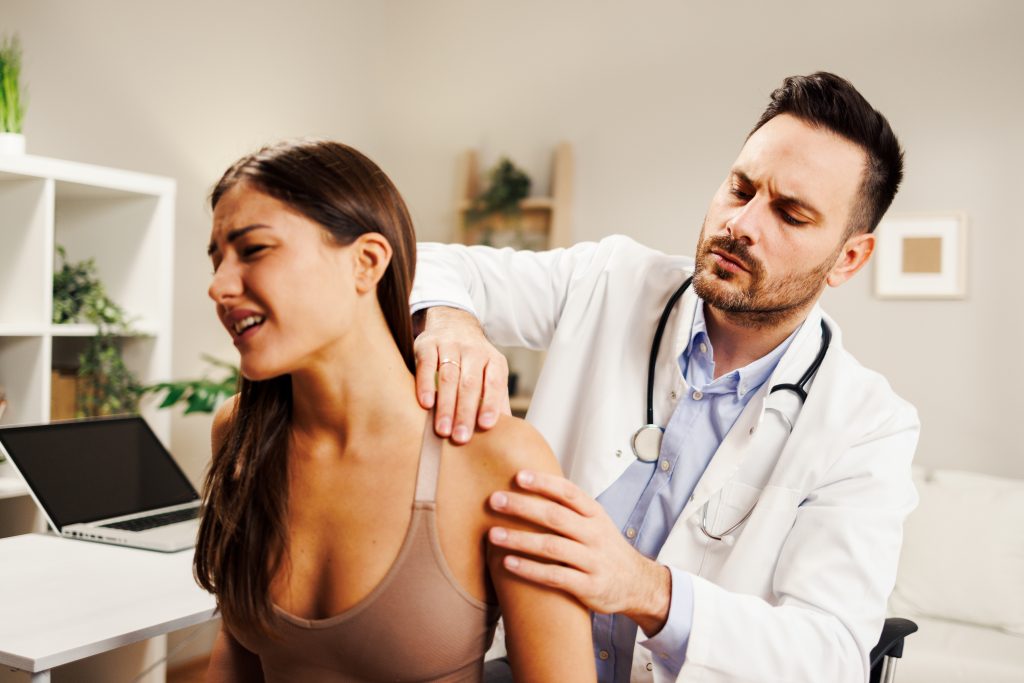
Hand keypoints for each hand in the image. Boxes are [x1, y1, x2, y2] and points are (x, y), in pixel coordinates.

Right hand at [413, 306, 510, 443]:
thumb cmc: (474, 358)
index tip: (485, 426)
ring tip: (442, 430)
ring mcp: (450, 346)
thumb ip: (497, 398)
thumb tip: (508, 430)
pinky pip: (426, 365)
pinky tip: (425, 404)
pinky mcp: (428, 344)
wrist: (453, 322)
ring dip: (446, 405)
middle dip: (465, 412)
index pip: (494, 383)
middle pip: (470, 384)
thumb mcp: (491, 372)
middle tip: (461, 438)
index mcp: (493, 360)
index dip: (490, 404)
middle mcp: (474, 351)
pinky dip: (425, 384)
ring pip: (449, 377)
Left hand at [488, 470, 671, 635]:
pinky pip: (555, 576)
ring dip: (520, 539)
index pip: (568, 493)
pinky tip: (508, 563)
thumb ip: (569, 508)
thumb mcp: (595, 523)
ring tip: (493, 535)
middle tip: (495, 500)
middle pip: (555, 516)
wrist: (637, 585)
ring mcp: (593, 561)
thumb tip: (530, 485)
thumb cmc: (605, 549)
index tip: (518, 476)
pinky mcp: (589, 586)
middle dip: (523, 507)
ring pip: (552, 546)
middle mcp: (595, 534)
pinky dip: (530, 569)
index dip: (544, 483)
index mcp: (595, 514)